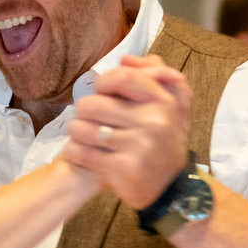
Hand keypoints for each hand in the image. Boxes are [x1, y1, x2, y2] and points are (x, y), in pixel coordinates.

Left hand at [61, 54, 191, 207]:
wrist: (173, 189)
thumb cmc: (165, 142)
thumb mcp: (172, 106)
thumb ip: (153, 75)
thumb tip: (125, 58)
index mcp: (163, 101)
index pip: (122, 77)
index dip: (103, 83)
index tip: (101, 93)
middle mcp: (152, 121)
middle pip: (93, 104)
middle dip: (84, 111)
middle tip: (89, 119)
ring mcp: (137, 145)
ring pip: (81, 128)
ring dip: (76, 132)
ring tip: (83, 135)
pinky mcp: (122, 167)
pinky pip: (82, 152)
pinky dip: (74, 151)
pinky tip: (80, 152)